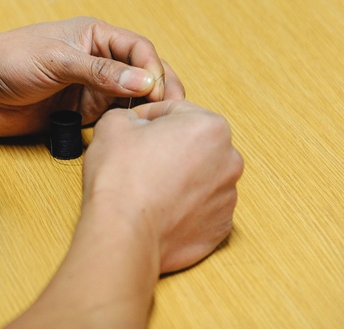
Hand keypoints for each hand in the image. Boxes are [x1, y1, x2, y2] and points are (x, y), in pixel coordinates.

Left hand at [0, 17, 183, 135]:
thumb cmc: (8, 60)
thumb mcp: (56, 60)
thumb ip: (100, 72)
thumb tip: (145, 80)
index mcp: (94, 36)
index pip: (138, 48)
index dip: (152, 68)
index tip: (156, 91)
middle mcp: (97, 61)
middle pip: (142, 74)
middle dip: (160, 90)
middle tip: (172, 114)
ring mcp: (90, 88)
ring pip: (131, 99)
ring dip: (145, 111)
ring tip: (157, 129)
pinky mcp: (80, 113)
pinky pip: (112, 120)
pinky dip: (125, 127)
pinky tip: (132, 138)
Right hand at [84, 100, 243, 272]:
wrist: (125, 232)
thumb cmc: (121, 177)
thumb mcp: (113, 123)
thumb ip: (131, 114)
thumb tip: (136, 123)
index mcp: (209, 127)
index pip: (175, 110)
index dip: (147, 117)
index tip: (132, 129)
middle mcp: (229, 160)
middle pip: (193, 142)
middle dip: (168, 145)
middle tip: (138, 156)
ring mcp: (228, 196)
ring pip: (199, 174)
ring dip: (178, 174)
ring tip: (147, 185)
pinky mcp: (221, 225)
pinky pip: (201, 205)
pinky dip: (183, 203)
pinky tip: (159, 206)